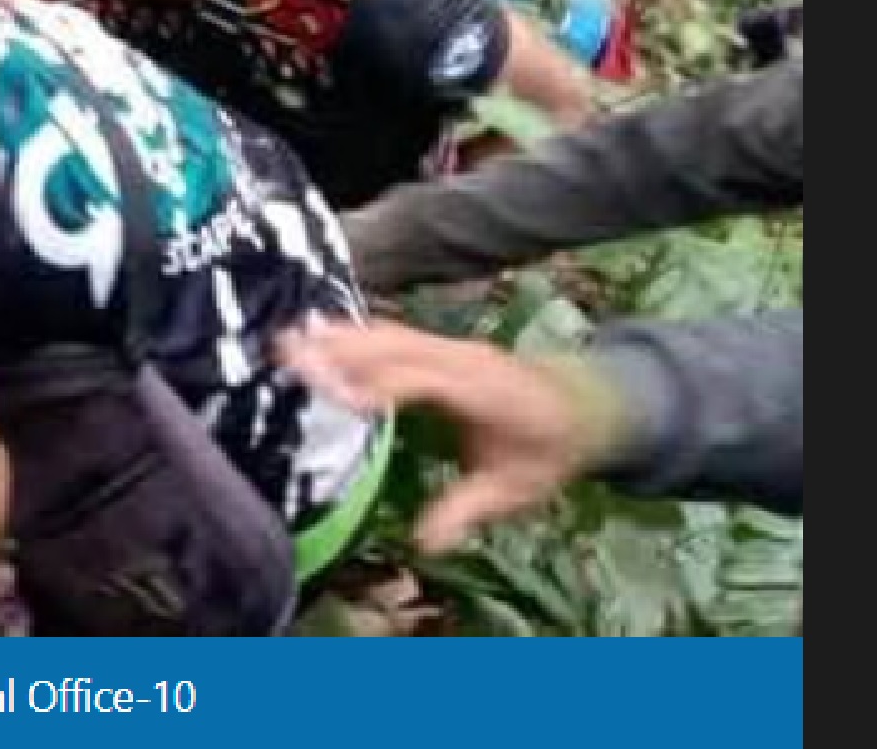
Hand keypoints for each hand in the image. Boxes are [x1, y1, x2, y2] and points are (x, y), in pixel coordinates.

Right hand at [277, 321, 621, 553]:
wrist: (588, 406)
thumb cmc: (548, 450)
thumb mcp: (515, 491)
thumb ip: (467, 511)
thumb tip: (424, 543)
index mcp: (483, 389)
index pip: (424, 380)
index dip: (381, 385)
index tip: (337, 396)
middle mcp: (463, 358)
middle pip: (396, 345)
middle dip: (342, 350)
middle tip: (288, 354)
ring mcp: (452, 347)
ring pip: (390, 334)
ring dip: (341, 336)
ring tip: (289, 340)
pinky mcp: (441, 346)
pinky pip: (394, 334)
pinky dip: (356, 334)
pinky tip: (321, 335)